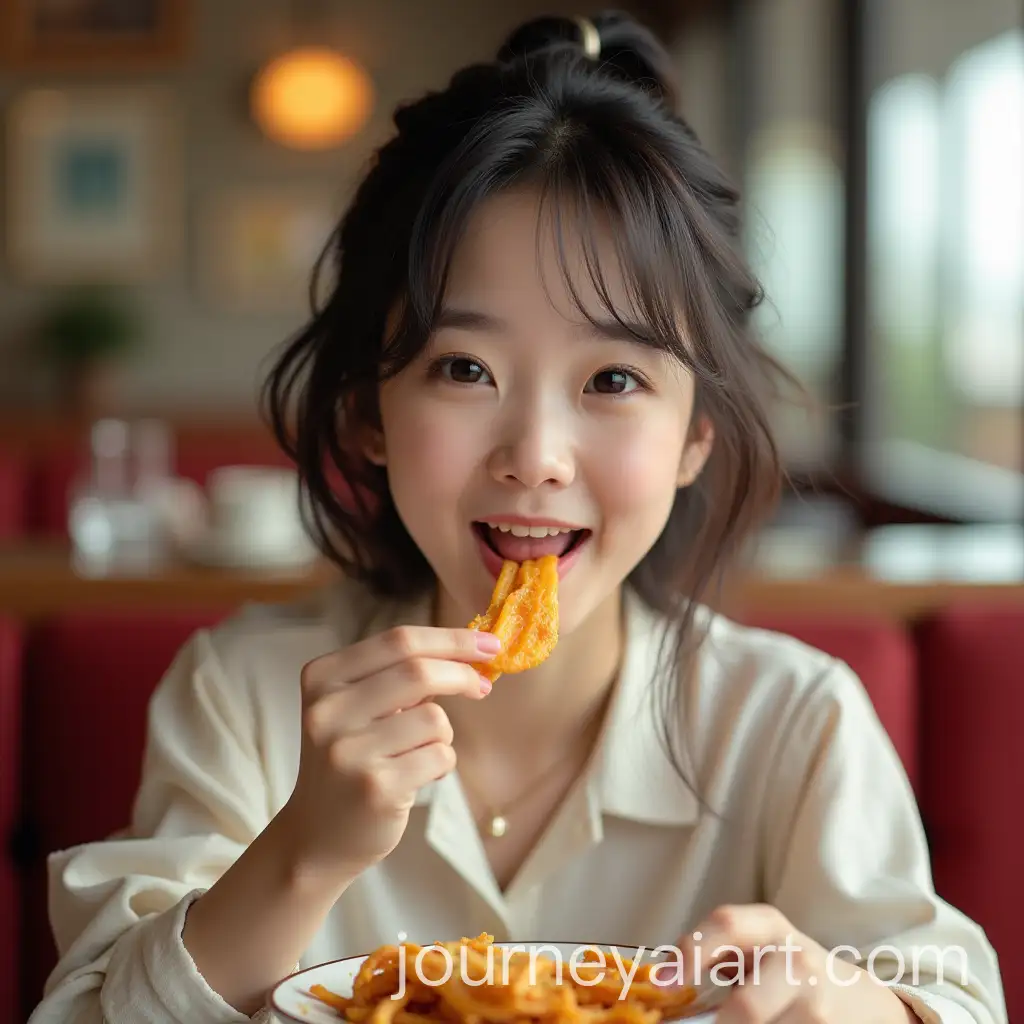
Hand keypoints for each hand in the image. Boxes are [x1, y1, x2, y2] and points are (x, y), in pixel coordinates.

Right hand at [276, 624, 498, 883]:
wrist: (316, 836)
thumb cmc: (351, 759)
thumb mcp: (357, 707)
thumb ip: (400, 676)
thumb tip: (473, 653)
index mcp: (322, 678)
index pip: (398, 640)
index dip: (451, 639)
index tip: (488, 643)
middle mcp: (328, 710)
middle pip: (419, 671)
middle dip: (462, 675)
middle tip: (482, 686)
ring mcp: (349, 751)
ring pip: (434, 718)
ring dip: (442, 733)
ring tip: (419, 753)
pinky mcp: (375, 788)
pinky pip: (440, 756)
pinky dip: (441, 763)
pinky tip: (416, 777)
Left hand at [671, 904, 919, 1021]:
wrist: (861, 1003)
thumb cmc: (789, 972)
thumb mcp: (758, 949)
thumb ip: (717, 954)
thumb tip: (665, 983)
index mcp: (768, 927)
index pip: (726, 924)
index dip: (692, 950)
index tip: (664, 981)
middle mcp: (796, 960)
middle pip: (747, 1005)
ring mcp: (817, 1003)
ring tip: (751, 1019)